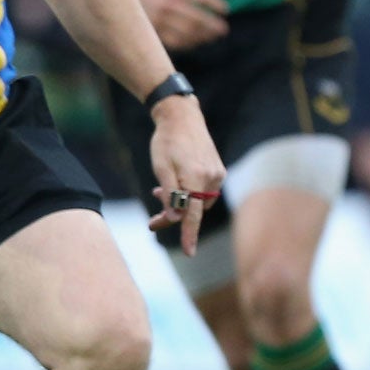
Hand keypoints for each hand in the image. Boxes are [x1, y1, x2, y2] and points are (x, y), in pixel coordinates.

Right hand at [125, 0, 228, 51]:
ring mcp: (158, 18)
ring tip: (212, 37)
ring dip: (203, 36)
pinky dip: (187, 44)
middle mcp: (167, 2)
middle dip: (213, 25)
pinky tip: (194, 43)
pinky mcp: (150, 30)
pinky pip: (173, 41)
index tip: (225, 10)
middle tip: (223, 30)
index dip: (216, 4)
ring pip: (187, 31)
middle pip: (198, 17)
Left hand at [147, 95, 225, 254]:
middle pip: (194, 210)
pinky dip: (189, 193)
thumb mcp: (160, 168)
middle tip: (152, 223)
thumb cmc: (167, 141)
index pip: (193, 214)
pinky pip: (203, 190)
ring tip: (159, 194)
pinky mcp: (218, 170)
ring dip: (181, 203)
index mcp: (196, 178)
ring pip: (198, 201)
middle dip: (174, 217)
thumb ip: (170, 194)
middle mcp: (211, 178)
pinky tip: (175, 186)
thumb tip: (176, 217)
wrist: (183, 117)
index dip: (189, 235)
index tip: (189, 253)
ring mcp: (217, 174)